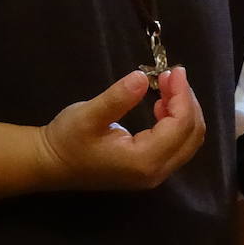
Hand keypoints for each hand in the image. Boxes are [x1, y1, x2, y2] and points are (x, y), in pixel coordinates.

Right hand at [36, 67, 206, 191]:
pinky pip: (177, 145)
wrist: (50, 164)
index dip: (182, 95)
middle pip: (192, 135)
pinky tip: (160, 105)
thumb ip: (117, 98)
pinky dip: (176, 122)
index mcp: (143, 160)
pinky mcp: (148, 169)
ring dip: (184, 110)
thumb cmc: (67, 140)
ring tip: (166, 85)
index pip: (180, 126)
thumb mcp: (88, 115)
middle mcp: (155, 172)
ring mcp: (153, 174)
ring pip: (187, 141)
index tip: (173, 70)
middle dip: (187, 101)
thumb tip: (142, 78)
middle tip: (171, 75)